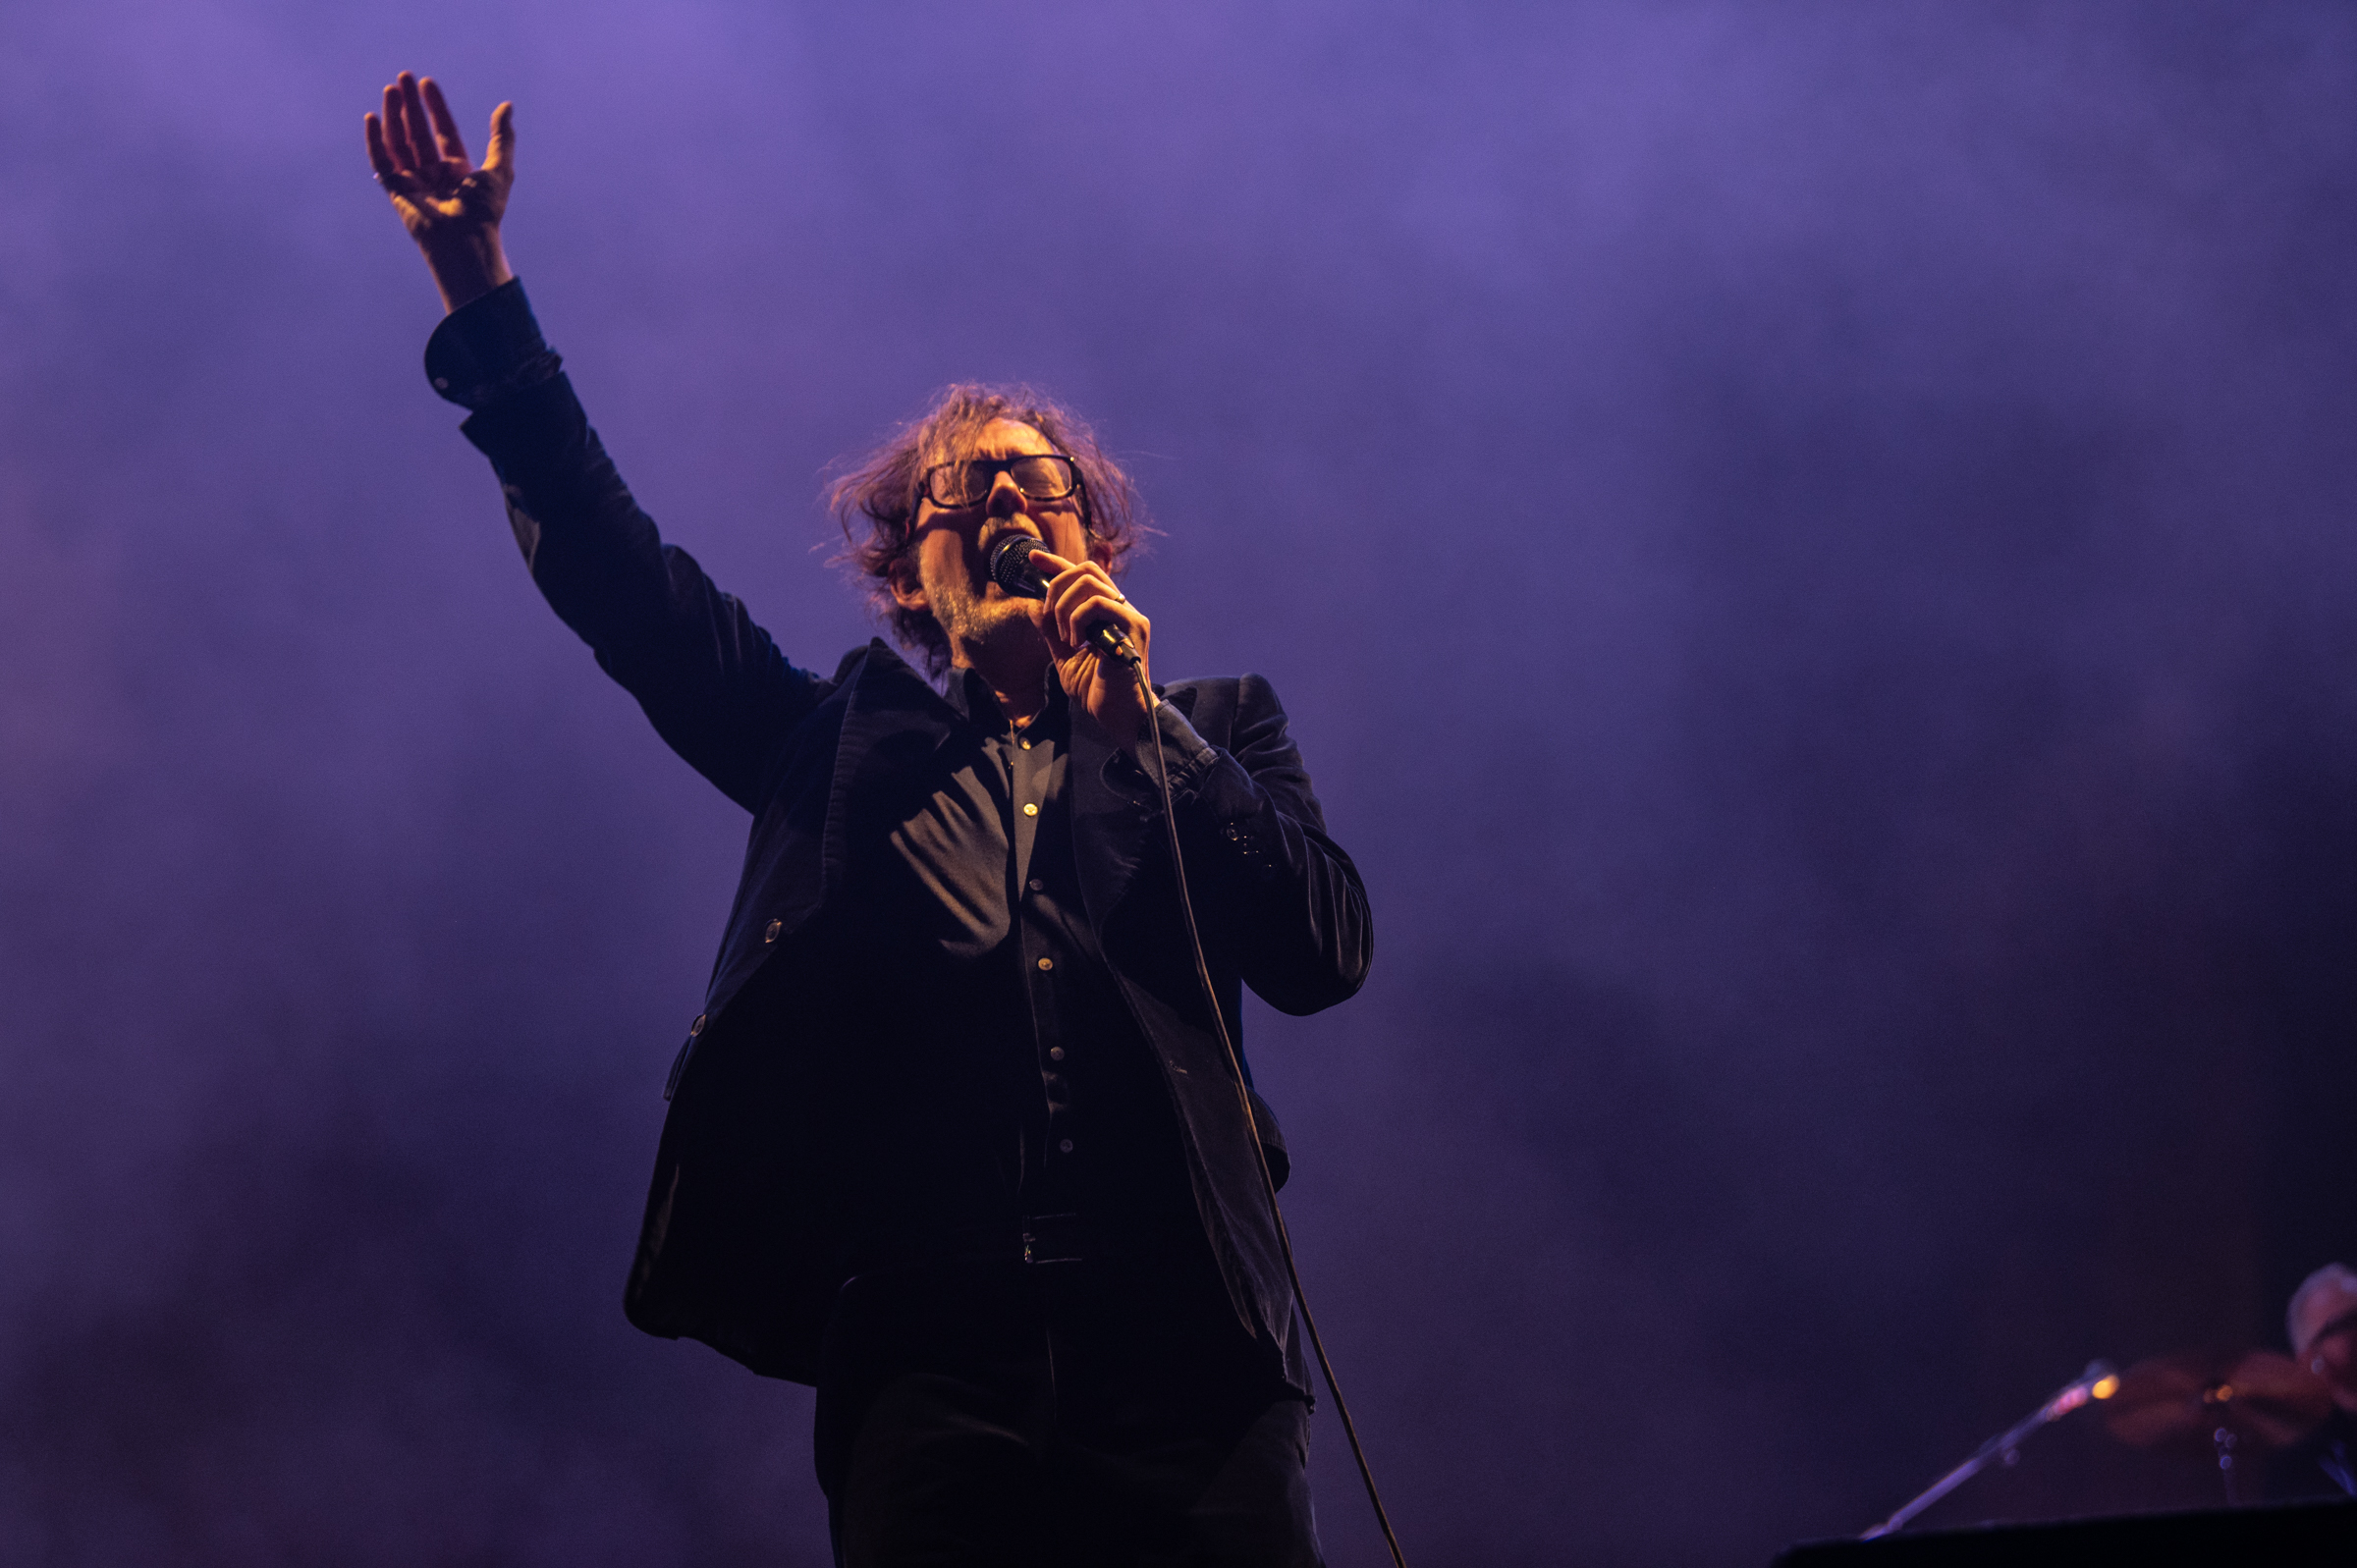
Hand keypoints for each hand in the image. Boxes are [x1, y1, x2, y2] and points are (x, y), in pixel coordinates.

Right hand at [364, 73, 514, 312]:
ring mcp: (414, 181)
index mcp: (458, 169)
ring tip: (391, 90)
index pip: (443, 130)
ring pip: (399, 142)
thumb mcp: (500, 169)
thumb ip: (501, 137)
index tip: (426, 83)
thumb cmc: (484, 211)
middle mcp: (434, 173)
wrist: (464, 240)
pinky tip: (373, 118)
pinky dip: (376, 140)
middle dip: (411, 105)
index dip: (435, 107)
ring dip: (394, 115)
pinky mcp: (396, 190)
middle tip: (403, 77)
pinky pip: (382, 161)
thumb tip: (507, 106)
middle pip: (418, 132)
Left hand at [1025, 548, 1154, 743]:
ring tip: (1066, 638)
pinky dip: (1077, 619)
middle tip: (1049, 616)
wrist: (1118, 716)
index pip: (1081, 576)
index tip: (1032, 556)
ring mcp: (1129, 615)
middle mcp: (1120, 609)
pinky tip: (1077, 643)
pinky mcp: (1135, 626)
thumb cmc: (1097, 691)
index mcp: (1105, 614)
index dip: (1055, 562)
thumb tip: (1033, 607)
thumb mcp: (1064, 657)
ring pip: (1089, 583)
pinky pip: (1098, 604)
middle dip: (1057, 585)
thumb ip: (1051, 632)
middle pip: (1086, 570)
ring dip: (1065, 607)